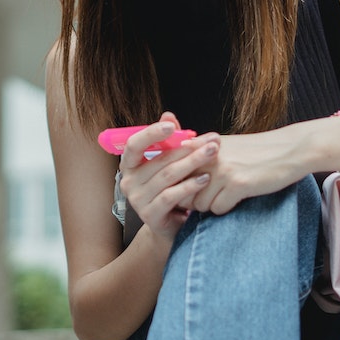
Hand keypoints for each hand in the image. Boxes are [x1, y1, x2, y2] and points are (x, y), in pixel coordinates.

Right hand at [116, 113, 219, 243]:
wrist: (169, 225)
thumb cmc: (169, 188)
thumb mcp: (168, 163)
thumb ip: (168, 141)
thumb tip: (168, 115)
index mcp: (129, 166)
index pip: (134, 145)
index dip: (151, 134)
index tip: (171, 126)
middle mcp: (128, 182)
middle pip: (159, 160)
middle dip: (188, 148)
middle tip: (211, 140)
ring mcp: (137, 200)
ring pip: (167, 176)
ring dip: (192, 163)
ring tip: (212, 154)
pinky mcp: (150, 215)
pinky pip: (171, 196)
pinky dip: (190, 186)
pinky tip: (205, 178)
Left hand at [183, 129, 307, 214]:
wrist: (291, 149)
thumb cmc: (256, 150)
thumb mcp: (224, 145)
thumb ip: (199, 154)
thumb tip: (177, 173)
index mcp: (202, 145)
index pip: (173, 171)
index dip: (178, 186)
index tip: (186, 192)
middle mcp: (208, 156)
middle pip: (182, 190)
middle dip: (191, 199)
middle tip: (206, 197)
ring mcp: (222, 170)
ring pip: (199, 204)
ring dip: (209, 205)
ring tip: (224, 196)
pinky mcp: (238, 184)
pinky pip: (218, 208)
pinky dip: (225, 208)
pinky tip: (236, 198)